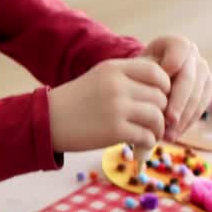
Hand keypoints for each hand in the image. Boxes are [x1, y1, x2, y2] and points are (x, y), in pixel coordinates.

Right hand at [48, 59, 170, 152]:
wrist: (47, 121)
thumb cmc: (76, 102)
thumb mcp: (99, 78)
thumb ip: (127, 78)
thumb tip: (163, 91)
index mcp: (114, 69)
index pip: (156, 71)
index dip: (163, 86)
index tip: (156, 98)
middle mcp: (117, 85)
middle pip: (160, 96)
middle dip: (160, 111)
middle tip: (153, 121)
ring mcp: (117, 108)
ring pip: (157, 116)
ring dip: (157, 128)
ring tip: (149, 133)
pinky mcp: (115, 131)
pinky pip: (147, 136)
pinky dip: (148, 142)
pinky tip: (139, 143)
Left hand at [142, 36, 211, 141]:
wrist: (146, 81)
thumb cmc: (136, 76)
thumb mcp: (134, 73)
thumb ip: (140, 79)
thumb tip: (150, 97)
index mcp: (176, 43)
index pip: (179, 51)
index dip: (172, 68)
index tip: (161, 89)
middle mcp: (193, 55)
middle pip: (189, 78)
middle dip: (179, 102)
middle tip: (167, 121)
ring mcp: (203, 72)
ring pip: (198, 95)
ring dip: (183, 117)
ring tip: (167, 135)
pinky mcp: (207, 89)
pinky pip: (201, 107)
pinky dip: (187, 122)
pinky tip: (173, 135)